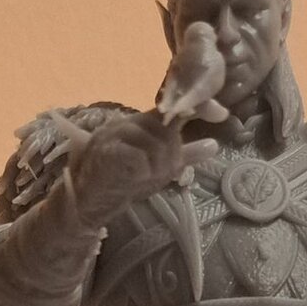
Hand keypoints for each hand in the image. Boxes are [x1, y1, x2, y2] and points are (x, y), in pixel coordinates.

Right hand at [66, 110, 216, 228]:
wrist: (86, 197)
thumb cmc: (123, 180)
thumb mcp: (159, 166)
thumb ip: (184, 154)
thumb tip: (214, 145)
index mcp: (143, 123)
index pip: (176, 109)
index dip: (198, 108)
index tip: (220, 112)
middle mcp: (130, 123)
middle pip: (169, 133)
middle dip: (170, 158)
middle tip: (155, 174)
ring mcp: (117, 134)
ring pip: (156, 145)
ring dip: (156, 168)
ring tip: (142, 178)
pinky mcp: (107, 151)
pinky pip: (139, 157)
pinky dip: (142, 171)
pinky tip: (135, 177)